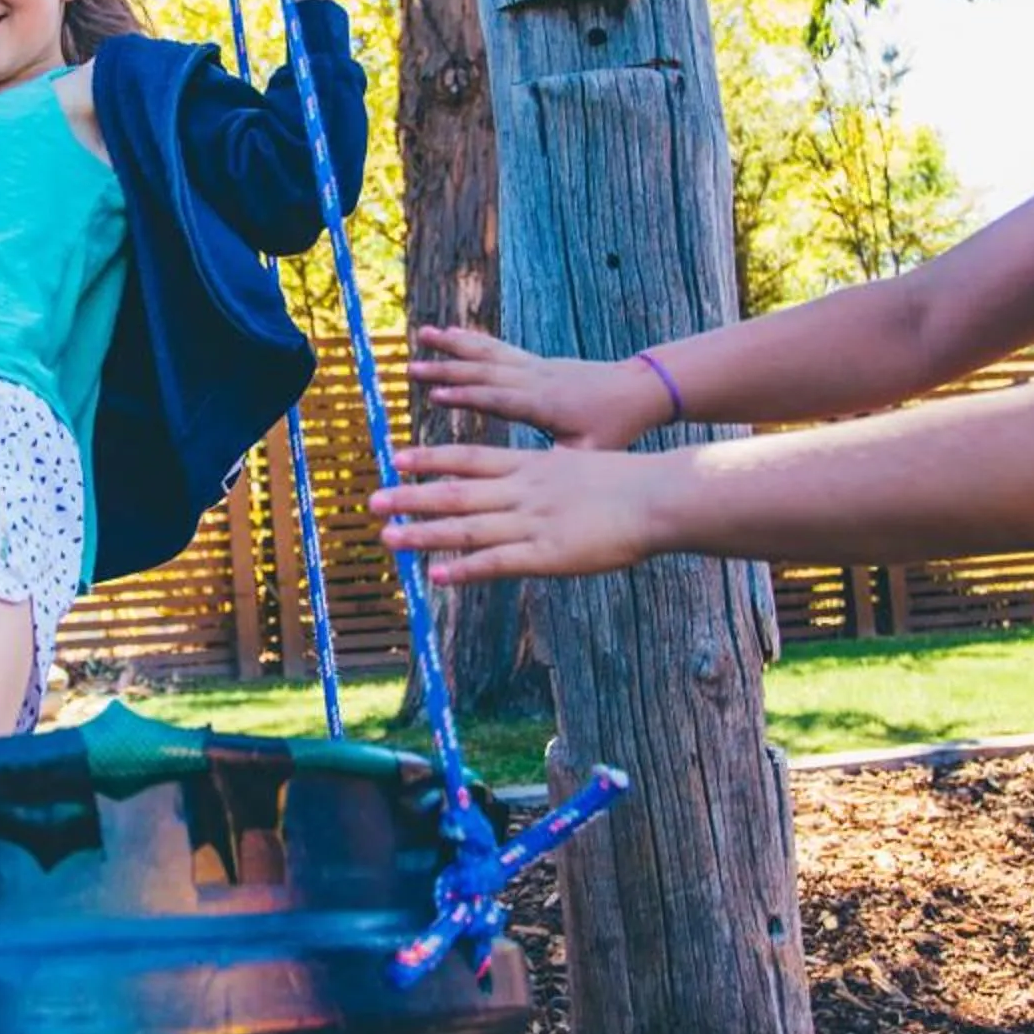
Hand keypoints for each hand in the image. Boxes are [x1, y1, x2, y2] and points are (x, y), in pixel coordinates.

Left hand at [374, 443, 670, 583]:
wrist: (661, 495)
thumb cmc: (630, 484)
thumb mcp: (579, 467)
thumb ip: (549, 477)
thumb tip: (532, 483)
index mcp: (531, 467)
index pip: (470, 459)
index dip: (431, 460)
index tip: (398, 458)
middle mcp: (523, 491)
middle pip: (456, 493)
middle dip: (411, 497)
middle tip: (373, 500)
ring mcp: (532, 522)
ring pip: (467, 527)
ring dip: (424, 533)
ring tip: (387, 537)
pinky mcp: (548, 553)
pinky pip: (499, 561)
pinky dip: (466, 568)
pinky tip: (438, 574)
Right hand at [411, 325, 671, 449]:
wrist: (638, 390)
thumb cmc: (616, 427)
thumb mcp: (592, 452)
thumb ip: (560, 463)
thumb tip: (532, 485)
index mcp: (545, 404)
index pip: (500, 399)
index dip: (468, 397)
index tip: (435, 394)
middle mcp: (536, 380)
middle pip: (484, 372)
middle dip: (446, 370)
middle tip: (411, 368)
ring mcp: (535, 367)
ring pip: (487, 353)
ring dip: (453, 346)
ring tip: (423, 335)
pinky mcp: (536, 362)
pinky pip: (498, 348)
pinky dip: (472, 341)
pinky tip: (450, 334)